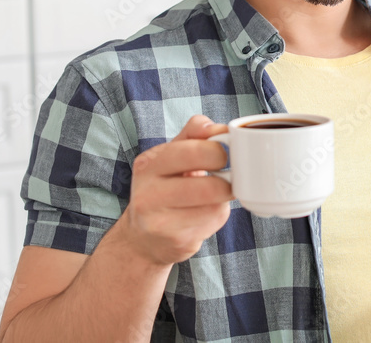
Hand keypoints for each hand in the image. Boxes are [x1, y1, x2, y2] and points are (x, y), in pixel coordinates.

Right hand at [117, 115, 233, 265]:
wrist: (143, 237)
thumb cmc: (164, 187)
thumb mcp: (170, 155)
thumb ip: (194, 134)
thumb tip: (220, 128)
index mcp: (148, 165)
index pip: (192, 151)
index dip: (218, 150)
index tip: (224, 153)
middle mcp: (149, 194)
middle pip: (206, 185)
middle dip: (227, 178)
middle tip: (227, 175)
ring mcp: (161, 222)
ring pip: (215, 204)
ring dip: (223, 198)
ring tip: (214, 193)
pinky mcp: (177, 241)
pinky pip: (213, 221)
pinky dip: (218, 214)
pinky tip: (205, 213)